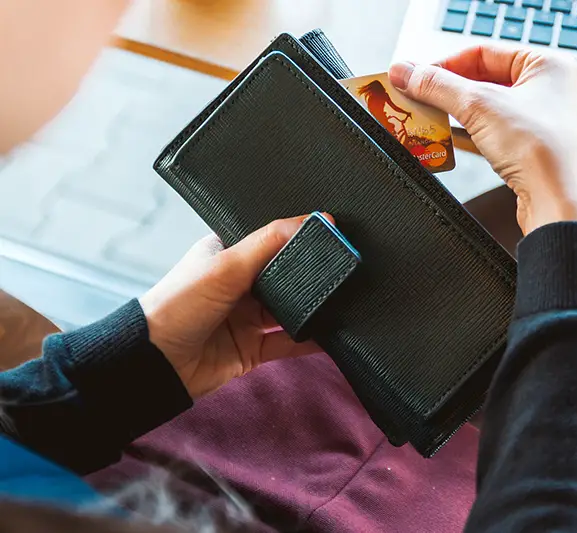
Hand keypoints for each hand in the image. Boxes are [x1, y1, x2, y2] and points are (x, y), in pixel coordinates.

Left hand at [139, 215, 324, 398]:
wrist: (154, 362)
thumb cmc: (177, 305)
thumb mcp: (226, 265)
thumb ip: (270, 243)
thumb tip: (314, 220)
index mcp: (228, 255)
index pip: (272, 240)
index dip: (299, 237)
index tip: (333, 233)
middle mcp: (240, 284)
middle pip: (286, 276)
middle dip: (311, 275)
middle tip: (344, 268)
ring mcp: (247, 317)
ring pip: (291, 310)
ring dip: (313, 308)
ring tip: (342, 299)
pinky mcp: (252, 348)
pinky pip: (289, 342)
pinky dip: (311, 340)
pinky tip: (332, 334)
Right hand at [389, 45, 576, 233]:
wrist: (561, 204)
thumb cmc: (544, 152)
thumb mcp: (478, 107)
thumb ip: (437, 86)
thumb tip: (406, 71)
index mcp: (549, 65)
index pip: (484, 52)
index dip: (444, 64)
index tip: (415, 76)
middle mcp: (553, 89)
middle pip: (487, 78)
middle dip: (449, 90)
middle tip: (418, 97)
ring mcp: (547, 121)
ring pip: (492, 106)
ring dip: (460, 112)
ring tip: (432, 117)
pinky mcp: (538, 149)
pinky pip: (500, 130)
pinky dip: (476, 132)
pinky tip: (460, 139)